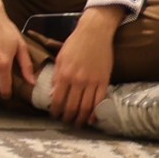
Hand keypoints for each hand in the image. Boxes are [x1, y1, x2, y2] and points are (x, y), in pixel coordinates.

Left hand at [50, 5, 119, 123]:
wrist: (94, 33)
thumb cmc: (74, 44)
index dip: (56, 111)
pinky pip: (100, 101)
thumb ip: (57, 76)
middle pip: (72, 106)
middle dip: (68, 118)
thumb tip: (54, 93)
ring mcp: (92, 82)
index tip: (55, 116)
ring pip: (86, 107)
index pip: (58, 99)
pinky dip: (95, 112)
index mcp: (64, 74)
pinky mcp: (104, 81)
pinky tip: (91, 119)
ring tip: (78, 124)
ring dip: (81, 118)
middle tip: (66, 123)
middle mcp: (78, 80)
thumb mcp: (60, 58)